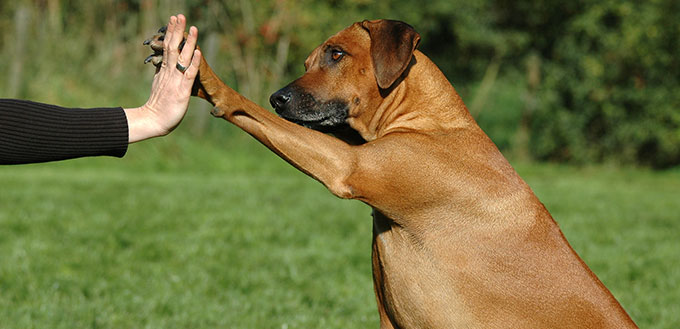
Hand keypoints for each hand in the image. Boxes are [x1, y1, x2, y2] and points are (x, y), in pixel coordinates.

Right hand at [124, 14, 201, 142]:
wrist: (154, 121)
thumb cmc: (158, 106)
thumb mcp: (158, 85)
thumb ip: (160, 73)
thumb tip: (159, 62)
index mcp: (164, 70)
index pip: (167, 47)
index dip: (171, 33)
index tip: (173, 19)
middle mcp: (170, 72)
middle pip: (172, 47)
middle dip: (176, 30)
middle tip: (179, 15)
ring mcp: (176, 80)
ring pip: (181, 57)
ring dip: (187, 42)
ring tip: (192, 27)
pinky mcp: (182, 91)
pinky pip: (188, 74)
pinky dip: (193, 62)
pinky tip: (198, 51)